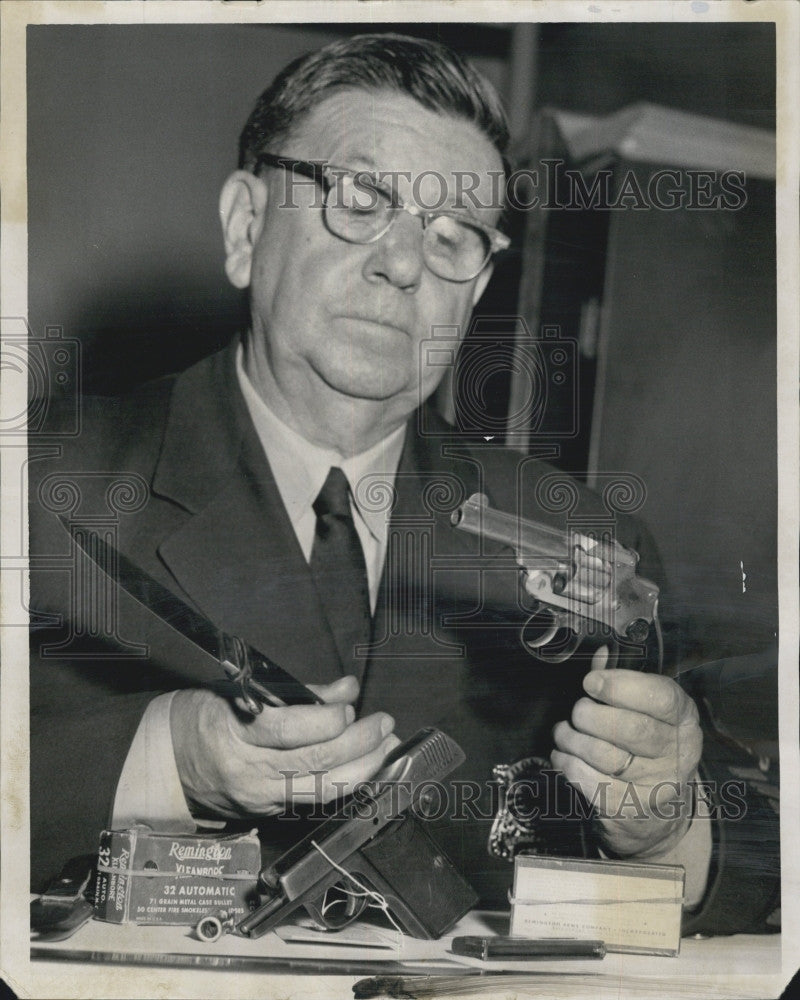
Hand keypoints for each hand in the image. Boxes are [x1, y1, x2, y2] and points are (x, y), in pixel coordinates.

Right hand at [170, 676, 399, 818]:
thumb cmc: (204, 715)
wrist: (169, 761)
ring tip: (385, 746)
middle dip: (360, 742)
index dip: (327, 719)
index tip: (349, 707)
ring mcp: (259, 798)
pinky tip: (364, 766)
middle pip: (316, 762)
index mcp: (235, 733)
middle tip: (383, 724)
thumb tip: (345, 689)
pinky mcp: (267, 814)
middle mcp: (248, 771)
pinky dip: (346, 782)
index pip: (290, 730)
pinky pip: (315, 800)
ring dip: (364, 767)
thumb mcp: (240, 691)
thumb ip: (298, 693)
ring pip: (323, 790)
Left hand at [551, 657, 702, 857]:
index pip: (661, 698)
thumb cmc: (645, 750)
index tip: (591, 681)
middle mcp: (678, 754)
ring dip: (572, 738)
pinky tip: (564, 754)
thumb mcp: (645, 712)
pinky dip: (566, 763)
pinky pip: (588, 780)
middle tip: (578, 711)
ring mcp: (656, 786)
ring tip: (564, 732)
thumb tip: (600, 654)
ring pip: (603, 754)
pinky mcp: (630, 809)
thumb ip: (622, 682)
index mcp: (684, 720)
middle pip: (631, 728)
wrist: (655, 814)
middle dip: (591, 714)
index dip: (621, 686)